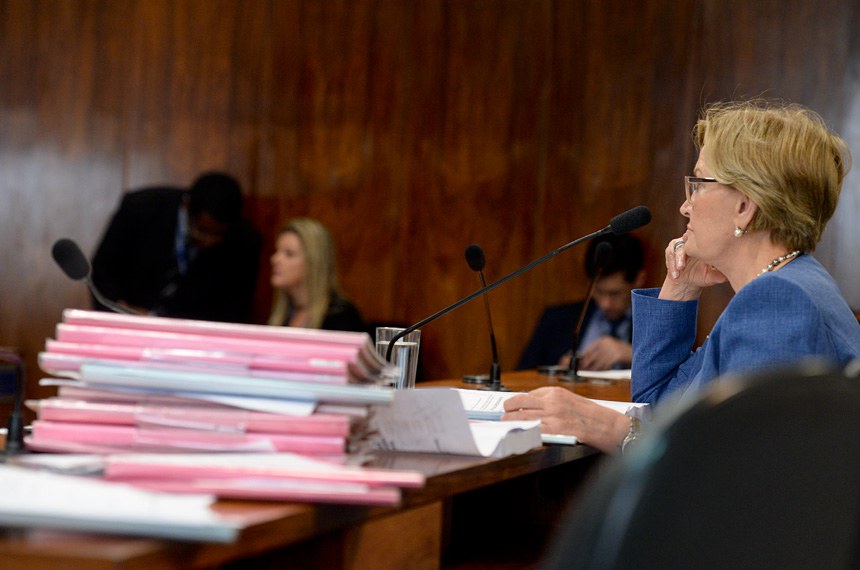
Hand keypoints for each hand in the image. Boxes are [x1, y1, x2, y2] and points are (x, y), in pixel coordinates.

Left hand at [502, 387, 629, 452]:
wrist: (609, 426)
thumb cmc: (592, 415)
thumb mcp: (570, 399)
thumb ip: (551, 402)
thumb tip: (532, 407)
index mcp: (556, 392)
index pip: (528, 394)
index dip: (516, 401)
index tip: (510, 405)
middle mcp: (552, 401)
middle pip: (520, 402)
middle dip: (509, 409)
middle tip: (504, 413)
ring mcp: (553, 416)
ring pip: (522, 416)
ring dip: (511, 420)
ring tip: (506, 422)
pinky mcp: (555, 430)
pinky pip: (532, 430)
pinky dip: (523, 431)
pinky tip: (518, 433)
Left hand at [578, 336, 631, 369]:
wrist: (635, 352)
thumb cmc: (619, 352)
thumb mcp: (608, 348)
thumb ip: (598, 353)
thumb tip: (584, 361)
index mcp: (603, 340)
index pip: (589, 348)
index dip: (583, 356)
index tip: (577, 362)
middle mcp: (607, 343)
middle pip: (592, 355)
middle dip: (586, 364)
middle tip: (581, 369)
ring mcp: (612, 349)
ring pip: (599, 362)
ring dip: (593, 368)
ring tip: (590, 372)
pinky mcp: (617, 356)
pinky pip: (606, 365)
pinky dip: (602, 369)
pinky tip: (600, 371)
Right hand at [661, 238, 726, 300]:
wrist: (686, 282)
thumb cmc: (701, 276)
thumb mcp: (710, 277)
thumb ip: (717, 276)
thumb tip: (726, 277)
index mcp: (703, 244)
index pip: (702, 237)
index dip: (701, 242)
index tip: (702, 251)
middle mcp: (691, 241)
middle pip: (688, 240)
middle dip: (688, 249)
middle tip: (689, 260)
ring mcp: (680, 245)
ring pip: (678, 247)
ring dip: (679, 258)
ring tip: (681, 268)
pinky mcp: (670, 251)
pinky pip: (670, 255)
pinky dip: (672, 265)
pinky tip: (675, 274)